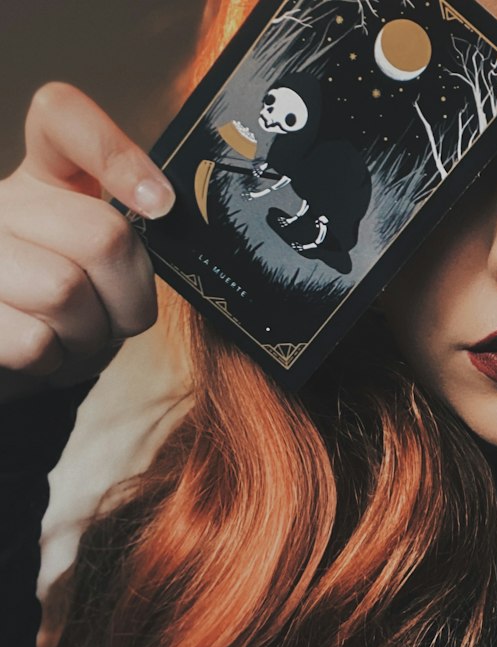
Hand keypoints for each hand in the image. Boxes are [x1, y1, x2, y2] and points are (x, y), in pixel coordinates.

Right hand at [0, 82, 175, 402]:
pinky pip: (35, 340)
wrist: (18, 360)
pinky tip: (45, 353)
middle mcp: (2, 204)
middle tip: (114, 314)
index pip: (62, 116)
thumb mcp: (109, 266)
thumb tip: (162, 211)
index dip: (116, 154)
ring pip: (65, 291)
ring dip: (91, 334)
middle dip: (130, 295)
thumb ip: (133, 237)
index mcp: (43, 178)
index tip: (160, 205)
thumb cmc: (76, 312)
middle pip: (101, 234)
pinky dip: (56, 361)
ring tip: (76, 335)